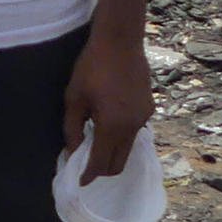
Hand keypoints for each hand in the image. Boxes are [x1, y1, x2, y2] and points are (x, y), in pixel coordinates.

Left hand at [63, 27, 153, 182]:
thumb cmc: (92, 66)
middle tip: (85, 164)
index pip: (101, 164)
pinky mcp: (150, 107)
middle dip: (102, 169)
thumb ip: (72, 129)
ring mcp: (144, 117)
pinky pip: (134, 131)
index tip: (79, 182)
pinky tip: (109, 120)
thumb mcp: (74, 98)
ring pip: (128, 148)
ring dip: (112, 151)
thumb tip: (73, 153)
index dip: (88, 176)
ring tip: (95, 140)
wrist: (121, 39)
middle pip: (119, 163)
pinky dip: (121, 136)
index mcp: (112, 126)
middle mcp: (132, 127)